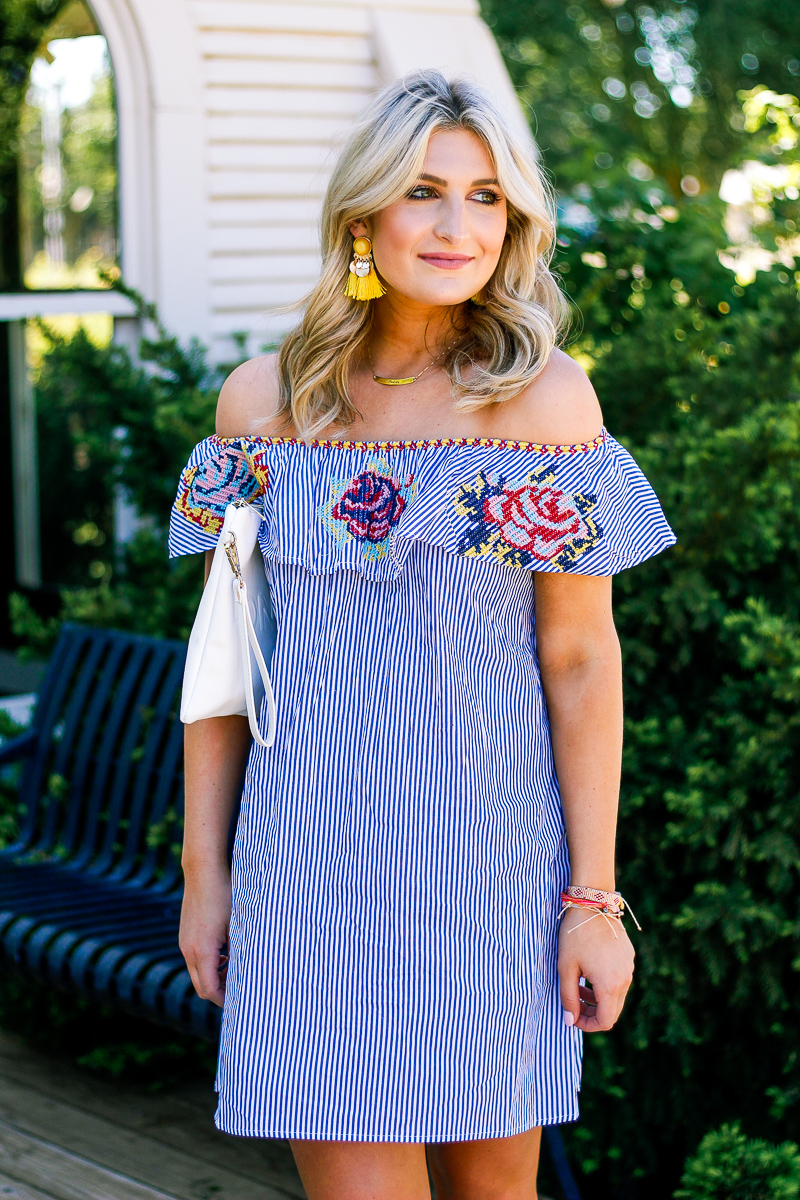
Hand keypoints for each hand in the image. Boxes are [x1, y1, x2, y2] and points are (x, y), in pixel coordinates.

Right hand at [179, 863, 231, 1006]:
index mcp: (202, 950)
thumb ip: (239, 949)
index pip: (209, 989)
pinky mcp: (185, 936)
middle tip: (239, 990)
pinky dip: (208, 964)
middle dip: (218, 992)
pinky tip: (224, 953)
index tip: (240, 1000)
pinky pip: (194, 959)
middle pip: (201, 986)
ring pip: (196, 973)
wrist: (203, 872)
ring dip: (214, 977)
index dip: (224, 1000)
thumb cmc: (224, 895)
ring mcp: (184, 943)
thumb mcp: (237, 923)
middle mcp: (189, 950)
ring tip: (234, 969)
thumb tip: (248, 969)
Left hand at [557, 905, 634, 1032]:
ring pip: (616, 996)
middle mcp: (625, 979)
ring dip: (597, 997)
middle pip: (612, 1011)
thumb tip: (570, 1021)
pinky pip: (620, 980)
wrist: (593, 904)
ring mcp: (629, 968)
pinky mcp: (629, 957)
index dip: (588, 1025)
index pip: (605, 1022)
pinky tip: (589, 969)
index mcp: (610, 985)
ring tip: (578, 983)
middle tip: (573, 1000)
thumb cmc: (575, 936)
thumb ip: (568, 998)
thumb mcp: (566, 968)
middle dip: (592, 1012)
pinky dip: (605, 983)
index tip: (573, 1017)